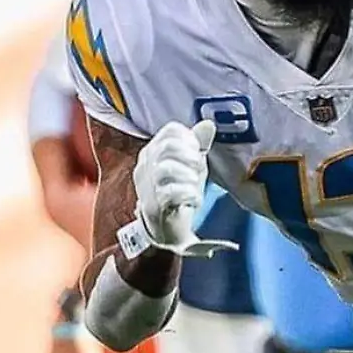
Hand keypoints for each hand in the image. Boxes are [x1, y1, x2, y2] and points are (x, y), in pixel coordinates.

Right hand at [132, 120, 235, 256]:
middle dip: (188, 154)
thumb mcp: (192, 165)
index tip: (198, 150)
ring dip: (187, 174)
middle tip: (199, 165)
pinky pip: (169, 193)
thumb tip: (208, 124)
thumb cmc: (178, 191)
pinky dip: (188, 194)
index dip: (188, 137)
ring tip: (196, 183)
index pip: (170, 131)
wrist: (167, 229)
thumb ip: (198, 144)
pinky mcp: (153, 207)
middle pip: (165, 147)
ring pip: (165, 169)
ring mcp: (146, 187)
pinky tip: (196, 198)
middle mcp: (145, 166)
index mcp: (153, 152)